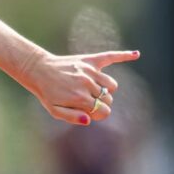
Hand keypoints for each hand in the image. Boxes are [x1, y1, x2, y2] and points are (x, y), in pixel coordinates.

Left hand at [19, 49, 139, 124]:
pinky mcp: (89, 60)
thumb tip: (89, 119)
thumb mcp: (54, 110)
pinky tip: (136, 54)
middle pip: (108, 99)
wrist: (37, 69)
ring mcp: (89, 71)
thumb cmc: (46, 92)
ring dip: (105, 90)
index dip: (99, 114)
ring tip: (91, 88)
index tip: (90, 112)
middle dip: (100, 102)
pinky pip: (110, 56)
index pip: (104, 111)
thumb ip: (72, 117)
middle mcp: (86, 83)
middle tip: (85, 100)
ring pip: (112, 85)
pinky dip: (124, 55)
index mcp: (79, 98)